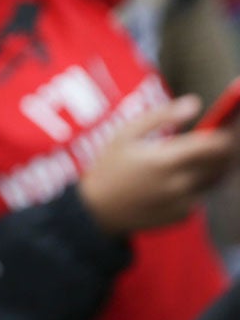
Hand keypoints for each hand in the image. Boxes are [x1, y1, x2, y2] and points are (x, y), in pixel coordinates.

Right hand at [80, 98, 239, 236]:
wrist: (93, 213)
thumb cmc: (107, 168)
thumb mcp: (125, 134)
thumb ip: (161, 115)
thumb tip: (195, 103)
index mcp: (166, 160)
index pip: (217, 144)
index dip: (230, 131)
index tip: (231, 122)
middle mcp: (179, 183)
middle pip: (223, 163)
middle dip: (228, 148)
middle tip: (225, 136)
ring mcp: (181, 203)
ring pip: (216, 180)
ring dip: (217, 166)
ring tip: (207, 155)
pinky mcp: (180, 216)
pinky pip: (201, 196)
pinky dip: (199, 186)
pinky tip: (184, 179)